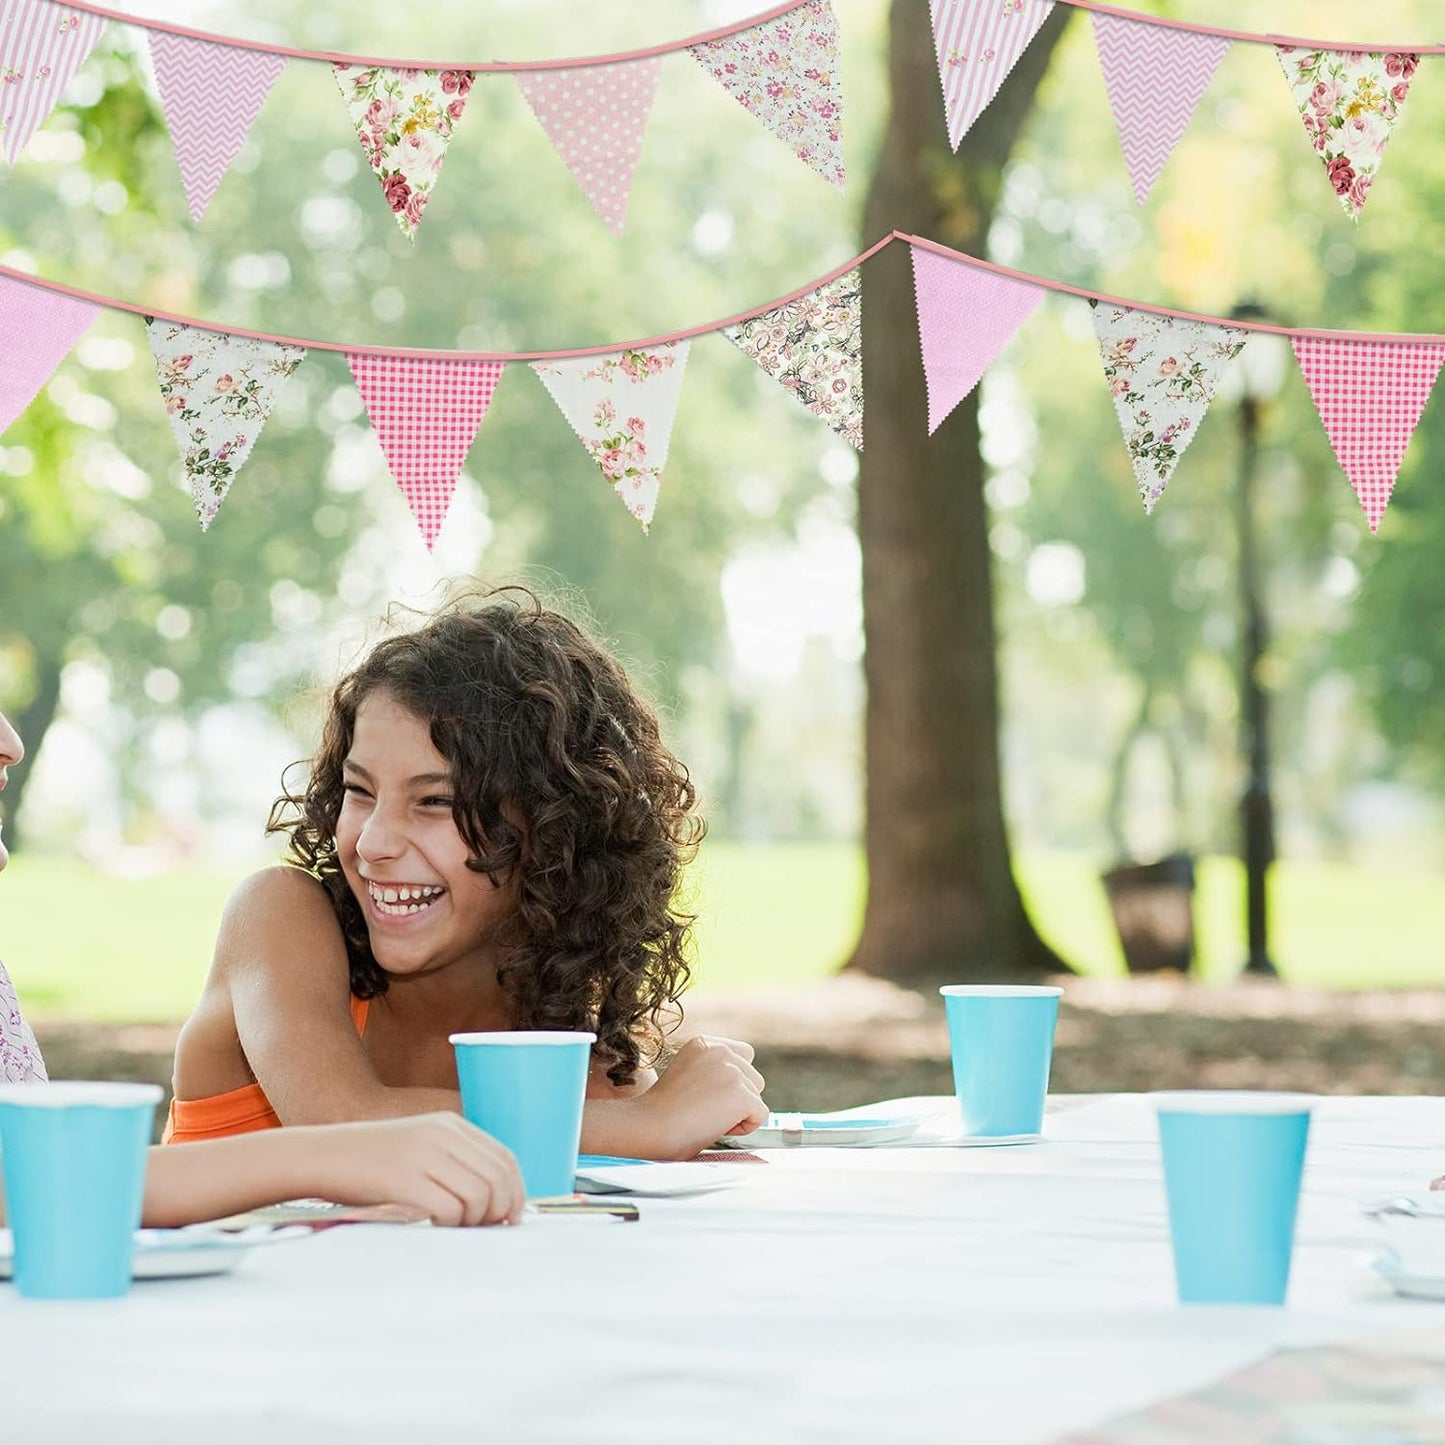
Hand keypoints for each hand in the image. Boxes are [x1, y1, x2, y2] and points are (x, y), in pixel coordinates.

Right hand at [306, 1114, 524, 1225]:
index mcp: (451, 1124)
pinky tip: (433, 1228)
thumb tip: (493, 1201)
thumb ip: (453, 1162)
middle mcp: (443, 1133)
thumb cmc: (369, 1162)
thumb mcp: (419, 1147)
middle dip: (500, 1212)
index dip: (516, 1192)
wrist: (320, 1155)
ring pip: (479, 1195)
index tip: (511, 1218)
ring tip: (453, 1229)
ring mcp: (423, 1153)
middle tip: (484, 1231)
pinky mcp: (404, 1178)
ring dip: (474, 1222)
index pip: (505, 1158)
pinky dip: (449, 1225)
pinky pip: (449, 1208)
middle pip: (499, 1178)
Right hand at [634, 1035, 768, 1160]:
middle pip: (753, 1077)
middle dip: (736, 1098)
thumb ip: (712, 1071)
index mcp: (703, 1043)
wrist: (649, 1127)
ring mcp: (732, 1070)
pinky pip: (760, 1115)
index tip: (706, 1097)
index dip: (731, 1082)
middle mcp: (720, 1050)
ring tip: (707, 1118)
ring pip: (757, 1096)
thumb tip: (741, 1086)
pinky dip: (744, 1128)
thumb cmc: (661, 1112)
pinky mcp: (742, 1094)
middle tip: (703, 1111)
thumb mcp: (687, 1075)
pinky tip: (717, 1127)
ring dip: (739, 1112)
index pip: (742, 1056)